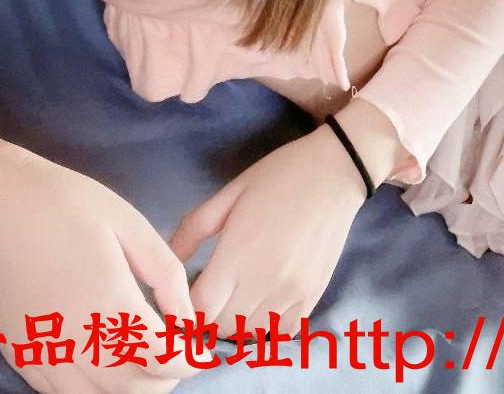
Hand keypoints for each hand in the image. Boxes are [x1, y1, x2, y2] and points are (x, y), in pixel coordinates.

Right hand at [0, 139, 197, 392]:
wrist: (8, 204)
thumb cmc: (74, 206)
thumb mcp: (132, 226)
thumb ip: (166, 275)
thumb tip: (190, 319)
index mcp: (108, 302)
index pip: (160, 359)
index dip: (188, 361)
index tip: (201, 351)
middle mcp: (74, 338)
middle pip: (132, 387)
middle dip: (163, 377)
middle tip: (175, 351)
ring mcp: (43, 351)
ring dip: (128, 386)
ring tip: (143, 357)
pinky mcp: (21, 353)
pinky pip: (61, 392)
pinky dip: (91, 387)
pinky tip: (102, 358)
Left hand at [167, 127, 367, 341]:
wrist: (335, 171)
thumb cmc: (277, 176)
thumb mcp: (229, 193)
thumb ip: (193, 228)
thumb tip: (168, 260)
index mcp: (237, 255)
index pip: (198, 308)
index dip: (186, 305)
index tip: (188, 290)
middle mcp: (263, 282)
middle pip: (221, 326)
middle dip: (208, 314)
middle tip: (211, 290)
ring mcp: (291, 293)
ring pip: (251, 333)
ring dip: (237, 320)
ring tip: (238, 294)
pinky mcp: (313, 296)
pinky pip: (282, 331)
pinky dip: (268, 324)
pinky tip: (264, 300)